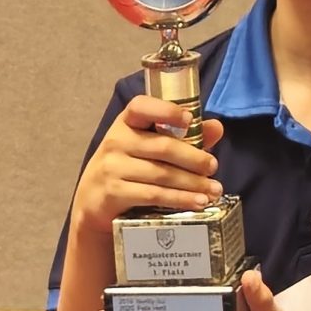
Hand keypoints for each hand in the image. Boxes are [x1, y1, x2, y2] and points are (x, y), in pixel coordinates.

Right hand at [71, 95, 226, 240]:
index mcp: (126, 123)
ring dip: (192, 184)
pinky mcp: (113, 193)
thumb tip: (216, 127)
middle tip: (213, 167)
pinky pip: (152, 195)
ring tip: (213, 191)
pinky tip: (196, 203)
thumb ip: (182, 137)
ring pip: (161, 174)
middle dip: (193, 158)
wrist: (93, 203)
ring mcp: (112, 167)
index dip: (165, 110)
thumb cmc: (127, 169)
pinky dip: (179, 199)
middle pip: (162, 147)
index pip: (141, 107)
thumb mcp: (148, 148)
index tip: (189, 118)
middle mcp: (116, 141)